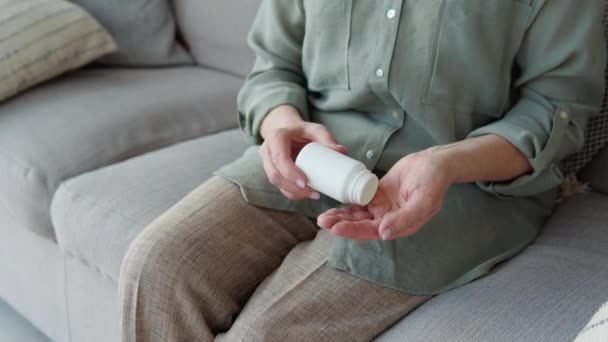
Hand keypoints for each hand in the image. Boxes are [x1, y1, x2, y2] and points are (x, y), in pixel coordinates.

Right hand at [259, 105, 346, 199]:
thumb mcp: (315, 130)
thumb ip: (327, 139)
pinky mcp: (271, 172)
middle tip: (313, 193)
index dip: (290, 173)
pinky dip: (292, 193)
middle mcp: (267, 150)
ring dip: (293, 193)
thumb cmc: (302, 131)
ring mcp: (267, 162)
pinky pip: (279, 186)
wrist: (289, 131)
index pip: (279, 158)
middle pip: (274, 175)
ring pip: (275, 183)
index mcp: (277, 137)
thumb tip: (342, 151)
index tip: (305, 182)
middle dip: (292, 188)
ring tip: (313, 194)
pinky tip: (306, 195)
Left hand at [317, 150, 452, 239]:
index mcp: (400, 225)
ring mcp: (382, 208)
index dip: (353, 230)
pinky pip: (359, 202)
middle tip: (322, 221)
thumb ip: (406, 218)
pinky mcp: (377, 195)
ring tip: (323, 217)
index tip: (336, 228)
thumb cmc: (433, 181)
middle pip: (360, 225)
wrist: (434, 163)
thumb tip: (384, 233)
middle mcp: (389, 219)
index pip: (372, 231)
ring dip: (341, 217)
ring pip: (357, 215)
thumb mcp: (424, 200)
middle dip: (341, 225)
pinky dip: (347, 205)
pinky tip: (333, 205)